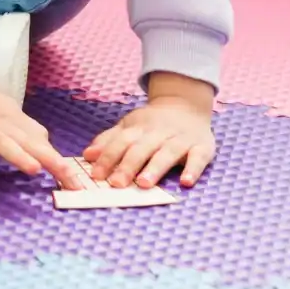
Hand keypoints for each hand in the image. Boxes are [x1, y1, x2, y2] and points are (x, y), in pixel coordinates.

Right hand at [0, 70, 83, 186]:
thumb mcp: (11, 116)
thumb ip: (30, 135)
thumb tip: (52, 153)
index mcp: (17, 122)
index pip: (42, 144)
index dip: (60, 163)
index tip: (78, 184)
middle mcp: (2, 127)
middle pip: (28, 143)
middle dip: (50, 161)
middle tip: (69, 180)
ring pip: (2, 143)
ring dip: (18, 156)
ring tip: (36, 170)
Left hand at [84, 73, 217, 188]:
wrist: (187, 104)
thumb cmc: (153, 123)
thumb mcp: (129, 126)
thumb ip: (109, 140)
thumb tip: (87, 155)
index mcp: (138, 128)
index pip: (120, 142)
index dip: (108, 158)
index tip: (96, 175)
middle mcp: (158, 133)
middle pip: (141, 149)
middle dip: (128, 166)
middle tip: (117, 183)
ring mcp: (181, 139)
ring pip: (167, 153)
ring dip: (155, 168)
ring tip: (144, 184)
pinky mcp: (202, 146)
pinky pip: (198, 158)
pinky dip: (193, 169)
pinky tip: (186, 182)